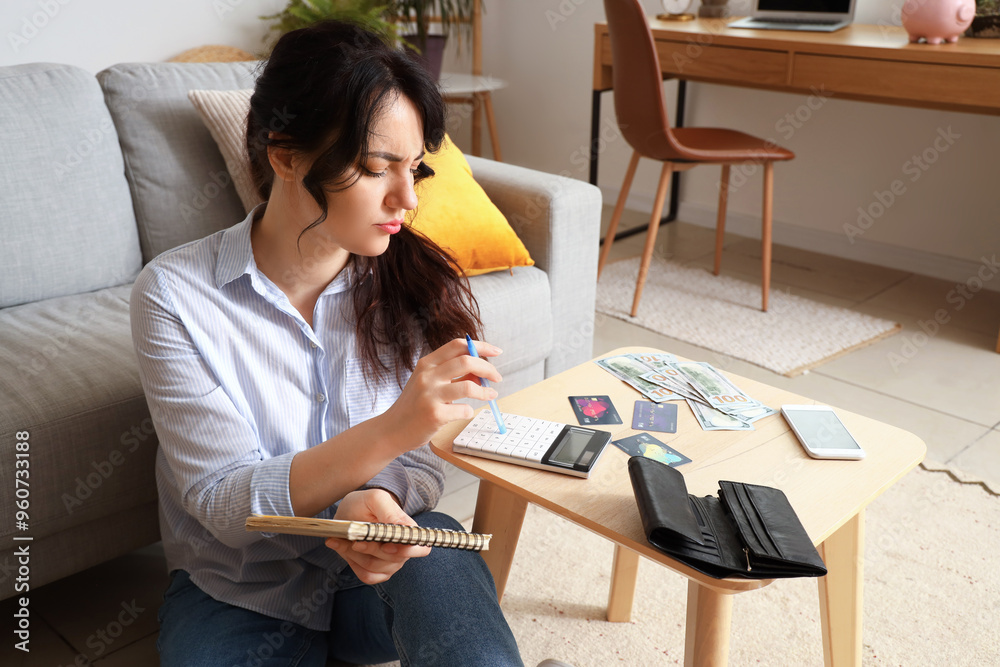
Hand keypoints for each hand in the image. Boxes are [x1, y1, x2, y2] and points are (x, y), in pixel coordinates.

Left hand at [325, 489, 429, 584]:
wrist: (349, 512)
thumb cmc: (365, 504)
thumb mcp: (376, 499)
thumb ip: (390, 511)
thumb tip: (404, 528)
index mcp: (409, 532)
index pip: (421, 548)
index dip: (406, 550)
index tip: (386, 545)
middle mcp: (403, 550)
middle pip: (393, 560)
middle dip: (371, 549)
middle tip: (356, 539)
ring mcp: (389, 563)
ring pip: (375, 567)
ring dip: (356, 554)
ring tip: (346, 539)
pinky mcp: (375, 571)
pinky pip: (367, 576)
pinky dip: (352, 563)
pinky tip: (343, 547)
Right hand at [380, 337, 501, 452]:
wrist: (391, 430)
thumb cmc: (414, 406)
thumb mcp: (428, 383)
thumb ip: (451, 374)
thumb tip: (481, 371)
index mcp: (426, 363)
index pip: (458, 345)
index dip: (480, 346)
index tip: (496, 352)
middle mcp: (427, 376)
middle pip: (466, 361)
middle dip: (488, 368)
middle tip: (497, 377)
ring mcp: (429, 395)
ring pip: (469, 386)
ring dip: (485, 391)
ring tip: (491, 395)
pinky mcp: (434, 415)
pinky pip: (464, 410)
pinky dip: (469, 411)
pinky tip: (464, 413)